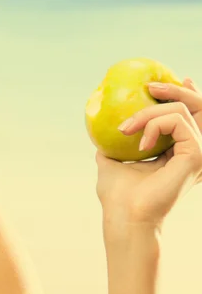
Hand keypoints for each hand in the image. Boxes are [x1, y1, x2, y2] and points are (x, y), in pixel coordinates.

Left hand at [95, 77, 201, 227]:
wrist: (124, 215)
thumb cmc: (117, 195)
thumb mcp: (113, 161)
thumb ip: (114, 146)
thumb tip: (102, 132)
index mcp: (179, 152)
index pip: (193, 117)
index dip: (188, 94)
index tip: (181, 78)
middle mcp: (194, 151)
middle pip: (199, 107)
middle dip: (175, 90)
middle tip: (148, 88)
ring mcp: (198, 153)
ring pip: (182, 109)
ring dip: (147, 113)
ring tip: (127, 128)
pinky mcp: (196, 155)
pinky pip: (176, 120)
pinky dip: (152, 124)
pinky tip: (140, 144)